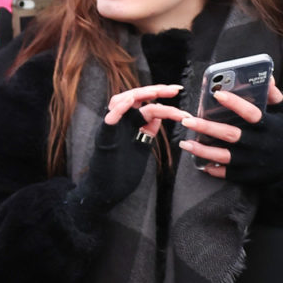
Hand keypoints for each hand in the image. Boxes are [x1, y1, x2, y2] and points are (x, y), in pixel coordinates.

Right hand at [69, 87, 183, 217]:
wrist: (107, 192)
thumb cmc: (122, 173)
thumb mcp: (141, 147)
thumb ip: (147, 131)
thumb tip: (159, 117)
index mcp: (131, 124)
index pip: (148, 104)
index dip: (164, 98)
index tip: (178, 92)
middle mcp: (121, 123)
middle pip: (136, 98)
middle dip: (156, 91)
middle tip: (174, 89)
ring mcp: (112, 130)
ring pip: (120, 102)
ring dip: (138, 95)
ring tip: (154, 91)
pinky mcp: (104, 140)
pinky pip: (108, 121)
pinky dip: (117, 111)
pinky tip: (128, 102)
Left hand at [177, 77, 282, 182]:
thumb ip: (274, 97)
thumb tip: (267, 77)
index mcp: (269, 126)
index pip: (251, 113)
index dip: (235, 103)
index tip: (218, 94)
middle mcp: (260, 144)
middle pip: (230, 135)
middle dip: (207, 127)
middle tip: (187, 120)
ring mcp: (253, 161)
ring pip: (224, 156)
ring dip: (202, 150)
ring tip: (185, 143)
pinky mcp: (249, 176)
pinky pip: (227, 173)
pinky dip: (213, 169)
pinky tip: (201, 162)